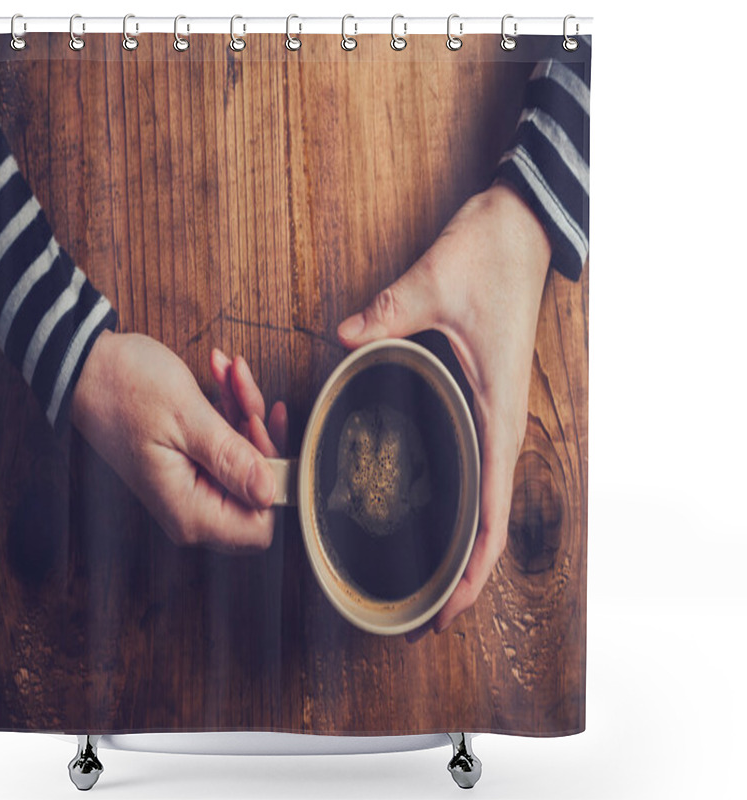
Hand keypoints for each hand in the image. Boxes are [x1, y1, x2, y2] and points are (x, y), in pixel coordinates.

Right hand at [70, 330, 286, 552]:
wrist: (85, 364)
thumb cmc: (122, 388)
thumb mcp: (186, 418)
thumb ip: (231, 459)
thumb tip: (269, 490)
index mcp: (188, 511)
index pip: (259, 526)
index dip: (271, 481)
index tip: (261, 434)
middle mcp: (189, 507)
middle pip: (256, 489)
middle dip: (258, 434)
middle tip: (247, 396)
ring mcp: (190, 484)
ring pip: (245, 459)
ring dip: (244, 410)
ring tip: (230, 374)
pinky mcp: (190, 462)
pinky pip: (227, 443)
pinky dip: (230, 407)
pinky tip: (221, 376)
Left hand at [337, 183, 550, 637]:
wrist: (520, 227)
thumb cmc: (490, 256)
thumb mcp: (436, 282)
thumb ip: (387, 312)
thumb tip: (340, 338)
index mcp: (497, 409)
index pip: (493, 508)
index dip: (474, 570)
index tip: (449, 611)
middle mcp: (500, 422)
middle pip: (489, 521)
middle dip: (465, 576)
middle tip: (427, 617)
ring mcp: (493, 414)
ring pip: (483, 499)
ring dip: (463, 547)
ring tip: (428, 585)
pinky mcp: (480, 401)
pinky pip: (473, 467)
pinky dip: (459, 506)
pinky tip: (431, 519)